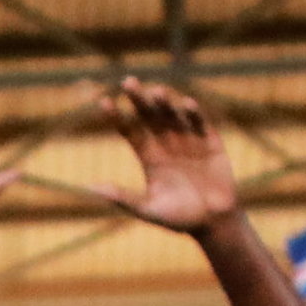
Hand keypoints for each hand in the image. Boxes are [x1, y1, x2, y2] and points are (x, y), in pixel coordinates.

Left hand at [93, 77, 238, 234]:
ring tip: (156, 92)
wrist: (214, 223)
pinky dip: (194, 114)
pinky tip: (187, 104)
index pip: (130, 131)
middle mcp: (167, 143)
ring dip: (165, 103)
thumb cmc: (179, 219)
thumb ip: (123, 198)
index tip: (104, 102)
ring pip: (173, 115)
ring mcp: (188, 140)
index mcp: (149, 157)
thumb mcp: (148, 210)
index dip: (117, 117)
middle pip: (149, 116)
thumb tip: (91, 188)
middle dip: (139, 99)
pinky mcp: (210, 142)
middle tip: (128, 82)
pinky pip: (200, 123)